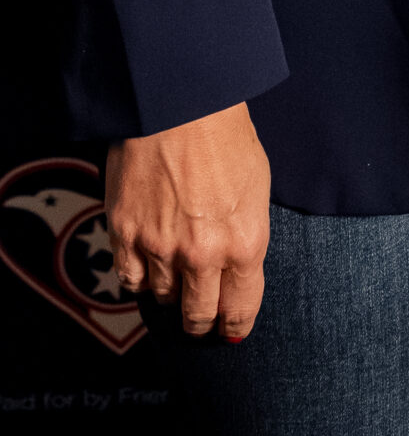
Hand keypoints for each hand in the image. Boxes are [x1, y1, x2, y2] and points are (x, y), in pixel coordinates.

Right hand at [105, 104, 271, 343]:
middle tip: (201, 320)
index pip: (240, 308)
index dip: (235, 325)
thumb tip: (240, 269)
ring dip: (170, 294)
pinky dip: (138, 278)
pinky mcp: (125, 233)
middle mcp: (202, 255)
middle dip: (202, 321)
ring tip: (175, 281)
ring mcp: (159, 248)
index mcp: (244, 243)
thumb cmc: (226, 137)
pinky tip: (147, 268)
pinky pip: (129, 278)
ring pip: (162, 298)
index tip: (231, 332)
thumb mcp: (257, 188)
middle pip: (198, 314)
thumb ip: (247, 235)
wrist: (180, 104)